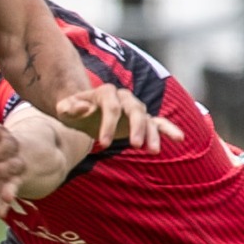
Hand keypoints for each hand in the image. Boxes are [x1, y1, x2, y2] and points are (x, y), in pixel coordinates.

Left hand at [0, 119, 27, 217]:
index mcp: (11, 144)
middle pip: (11, 164)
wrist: (31, 155)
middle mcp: (15, 161)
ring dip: (9, 190)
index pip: (6, 143)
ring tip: (7, 198)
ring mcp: (13, 177)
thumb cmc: (0, 143)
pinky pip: (7, 198)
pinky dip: (3, 206)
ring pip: (14, 183)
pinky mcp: (8, 189)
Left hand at [55, 83, 185, 152]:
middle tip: (135, 146)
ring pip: (147, 118)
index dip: (108, 125)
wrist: (83, 111)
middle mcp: (124, 98)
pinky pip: (158, 123)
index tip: (103, 145)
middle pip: (135, 109)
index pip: (111, 106)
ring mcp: (135, 109)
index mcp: (105, 92)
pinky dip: (169, 130)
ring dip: (152, 134)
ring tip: (154, 151)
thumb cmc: (73, 111)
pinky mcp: (142, 120)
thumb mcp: (64, 109)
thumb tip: (83, 108)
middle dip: (136, 127)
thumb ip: (69, 107)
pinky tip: (179, 139)